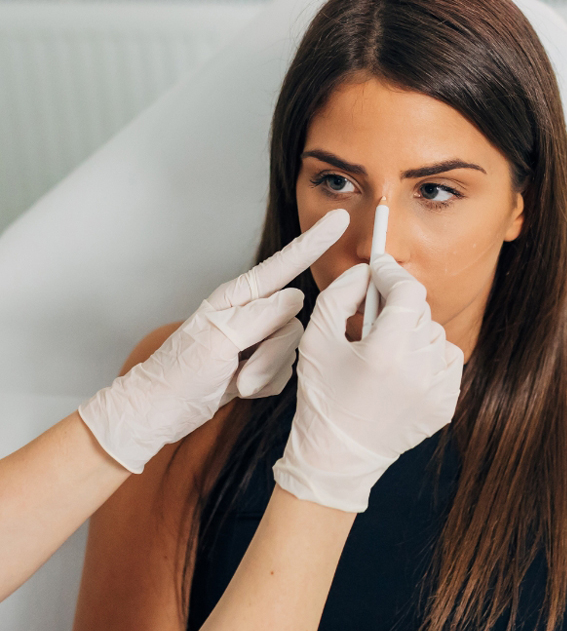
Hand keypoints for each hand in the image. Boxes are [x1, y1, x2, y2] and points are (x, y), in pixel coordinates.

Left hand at [78, 209, 350, 473]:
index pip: (285, 264)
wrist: (162, 411)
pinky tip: (242, 387)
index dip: (314, 242)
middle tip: (241, 372)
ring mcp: (258, 338)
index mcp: (237, 297)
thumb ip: (260, 316)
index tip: (340, 219)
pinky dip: (268, 384)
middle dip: (274, 352)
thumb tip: (297, 296)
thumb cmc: (179, 375)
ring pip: (293, 347)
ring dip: (267, 371)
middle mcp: (252, 312)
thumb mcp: (218, 341)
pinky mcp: (262, 362)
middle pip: (294, 319)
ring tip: (237, 381)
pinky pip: (287, 370)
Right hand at [273, 252, 464, 512]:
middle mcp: (419, 370)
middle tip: (374, 319)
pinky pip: (449, 362)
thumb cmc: (321, 397)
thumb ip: (340, 294)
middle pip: (421, 310)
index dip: (392, 273)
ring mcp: (437, 390)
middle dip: (397, 307)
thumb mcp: (315, 339)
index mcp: (386, 351)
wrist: (337, 459)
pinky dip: (429, 358)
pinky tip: (404, 371)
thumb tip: (366, 273)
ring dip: (413, 333)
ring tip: (387, 352)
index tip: (380, 268)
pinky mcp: (446, 405)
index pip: (407, 290)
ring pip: (436, 335)